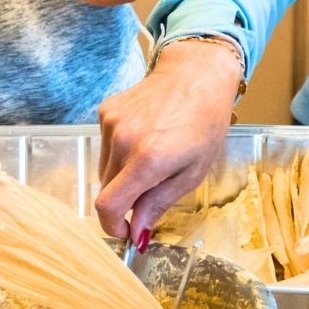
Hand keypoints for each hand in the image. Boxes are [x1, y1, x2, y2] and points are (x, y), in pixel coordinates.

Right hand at [94, 39, 238, 242]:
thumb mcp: (192, 173)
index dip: (112, 226)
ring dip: (122, 177)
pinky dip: (120, 154)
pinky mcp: (106, 112)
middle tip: (151, 192)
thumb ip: (158, 204)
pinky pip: (105, 148)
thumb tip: (137, 233)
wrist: (196, 74)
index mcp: (148, 160)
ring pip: (104, 170)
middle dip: (125, 201)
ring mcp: (111, 124)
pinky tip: (143, 139)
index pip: (108, 206)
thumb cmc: (204, 124)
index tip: (125, 231)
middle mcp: (123, 141)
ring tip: (152, 160)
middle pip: (106, 190)